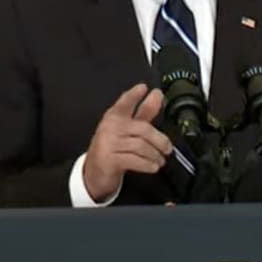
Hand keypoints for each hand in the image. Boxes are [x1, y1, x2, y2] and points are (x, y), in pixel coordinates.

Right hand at [83, 83, 171, 200]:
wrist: (94, 174)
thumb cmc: (112, 149)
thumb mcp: (127, 130)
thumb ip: (143, 113)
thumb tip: (157, 96)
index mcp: (114, 117)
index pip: (125, 102)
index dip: (134, 94)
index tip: (143, 88)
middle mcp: (110, 127)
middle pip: (142, 128)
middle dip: (159, 139)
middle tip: (167, 147)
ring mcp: (108, 143)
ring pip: (140, 145)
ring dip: (154, 155)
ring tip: (160, 160)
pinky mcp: (109, 159)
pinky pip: (135, 160)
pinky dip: (147, 164)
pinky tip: (153, 166)